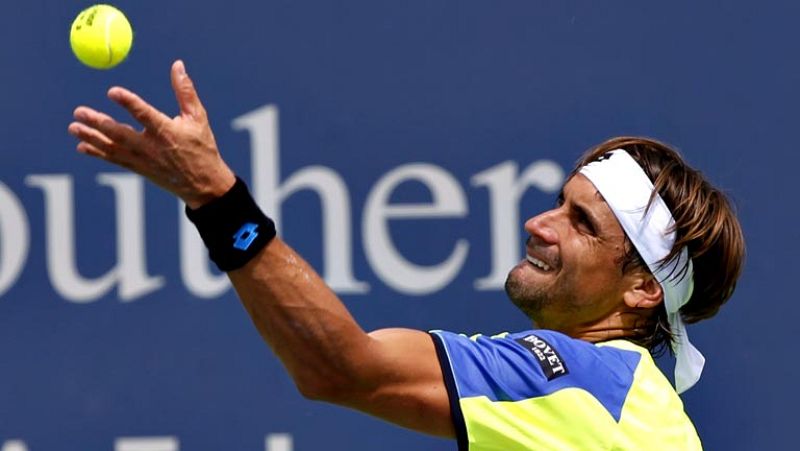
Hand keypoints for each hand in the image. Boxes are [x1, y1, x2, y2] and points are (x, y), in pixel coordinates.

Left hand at [68, 60, 235, 208]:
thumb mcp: (198, 118)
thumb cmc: (202, 147)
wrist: (203, 184)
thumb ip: (185, 91)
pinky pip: (114, 160)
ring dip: (91, 138)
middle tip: (79, 111)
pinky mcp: (138, 169)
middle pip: (120, 134)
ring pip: (112, 148)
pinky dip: (97, 153)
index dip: (128, 103)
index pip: (145, 115)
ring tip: (73, 127)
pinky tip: (82, 146)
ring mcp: (143, 160)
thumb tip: (177, 64)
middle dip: (98, 123)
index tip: (112, 91)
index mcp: (168, 132)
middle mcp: (152, 147)